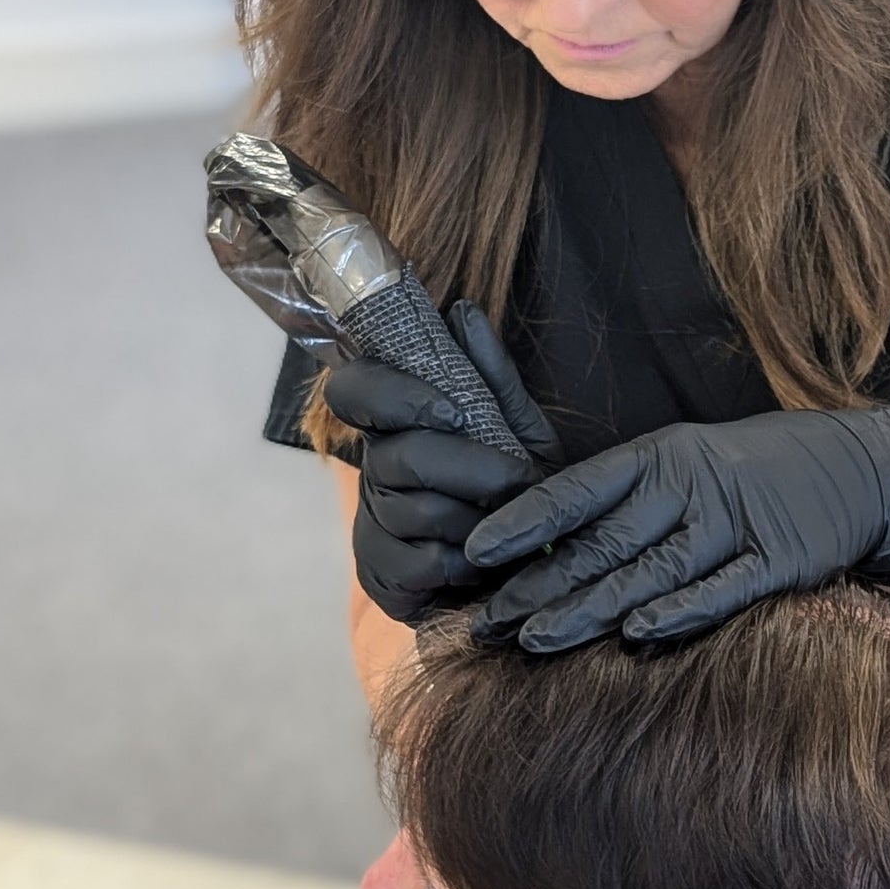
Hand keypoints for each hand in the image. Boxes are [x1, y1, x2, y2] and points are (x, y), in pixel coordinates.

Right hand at [325, 302, 562, 625]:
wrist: (535, 570)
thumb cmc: (522, 494)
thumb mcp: (522, 432)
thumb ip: (494, 378)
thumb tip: (462, 311)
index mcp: (399, 426)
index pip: (354, 390)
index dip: (394, 397)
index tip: (452, 414)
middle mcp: (376, 470)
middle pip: (400, 457)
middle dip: (472, 469)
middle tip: (517, 480)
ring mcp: (373, 525)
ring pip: (416, 511)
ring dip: (476, 520)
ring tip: (506, 524)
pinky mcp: (381, 577)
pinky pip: (418, 563)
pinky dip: (463, 563)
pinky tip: (482, 563)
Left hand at [464, 406, 889, 650]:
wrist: (857, 467)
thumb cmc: (752, 470)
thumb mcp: (685, 461)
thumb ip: (624, 499)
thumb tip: (545, 544)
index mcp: (660, 455)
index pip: (577, 488)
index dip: (525, 520)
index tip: (474, 551)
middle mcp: (691, 486)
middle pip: (603, 542)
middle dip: (539, 584)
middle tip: (485, 621)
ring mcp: (736, 523)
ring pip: (649, 572)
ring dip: (590, 608)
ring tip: (534, 639)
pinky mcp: (778, 561)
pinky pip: (723, 590)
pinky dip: (680, 612)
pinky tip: (638, 635)